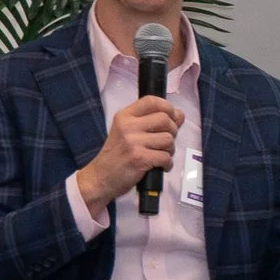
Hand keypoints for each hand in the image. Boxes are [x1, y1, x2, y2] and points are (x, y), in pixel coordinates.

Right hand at [76, 95, 180, 212]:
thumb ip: (153, 122)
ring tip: (160, 155)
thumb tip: (179, 114)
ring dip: (170, 150)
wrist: (100, 177)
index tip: (172, 118)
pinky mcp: (139, 158)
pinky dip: (167, 164)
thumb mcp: (129, 132)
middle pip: (165, 119)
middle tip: (166, 142)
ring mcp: (133, 142)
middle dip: (172, 131)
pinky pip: (166, 157)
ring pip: (168, 139)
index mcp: (124, 116)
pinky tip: (160, 166)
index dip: (168, 107)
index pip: (151, 101)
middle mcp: (127, 126)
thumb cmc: (117, 155)